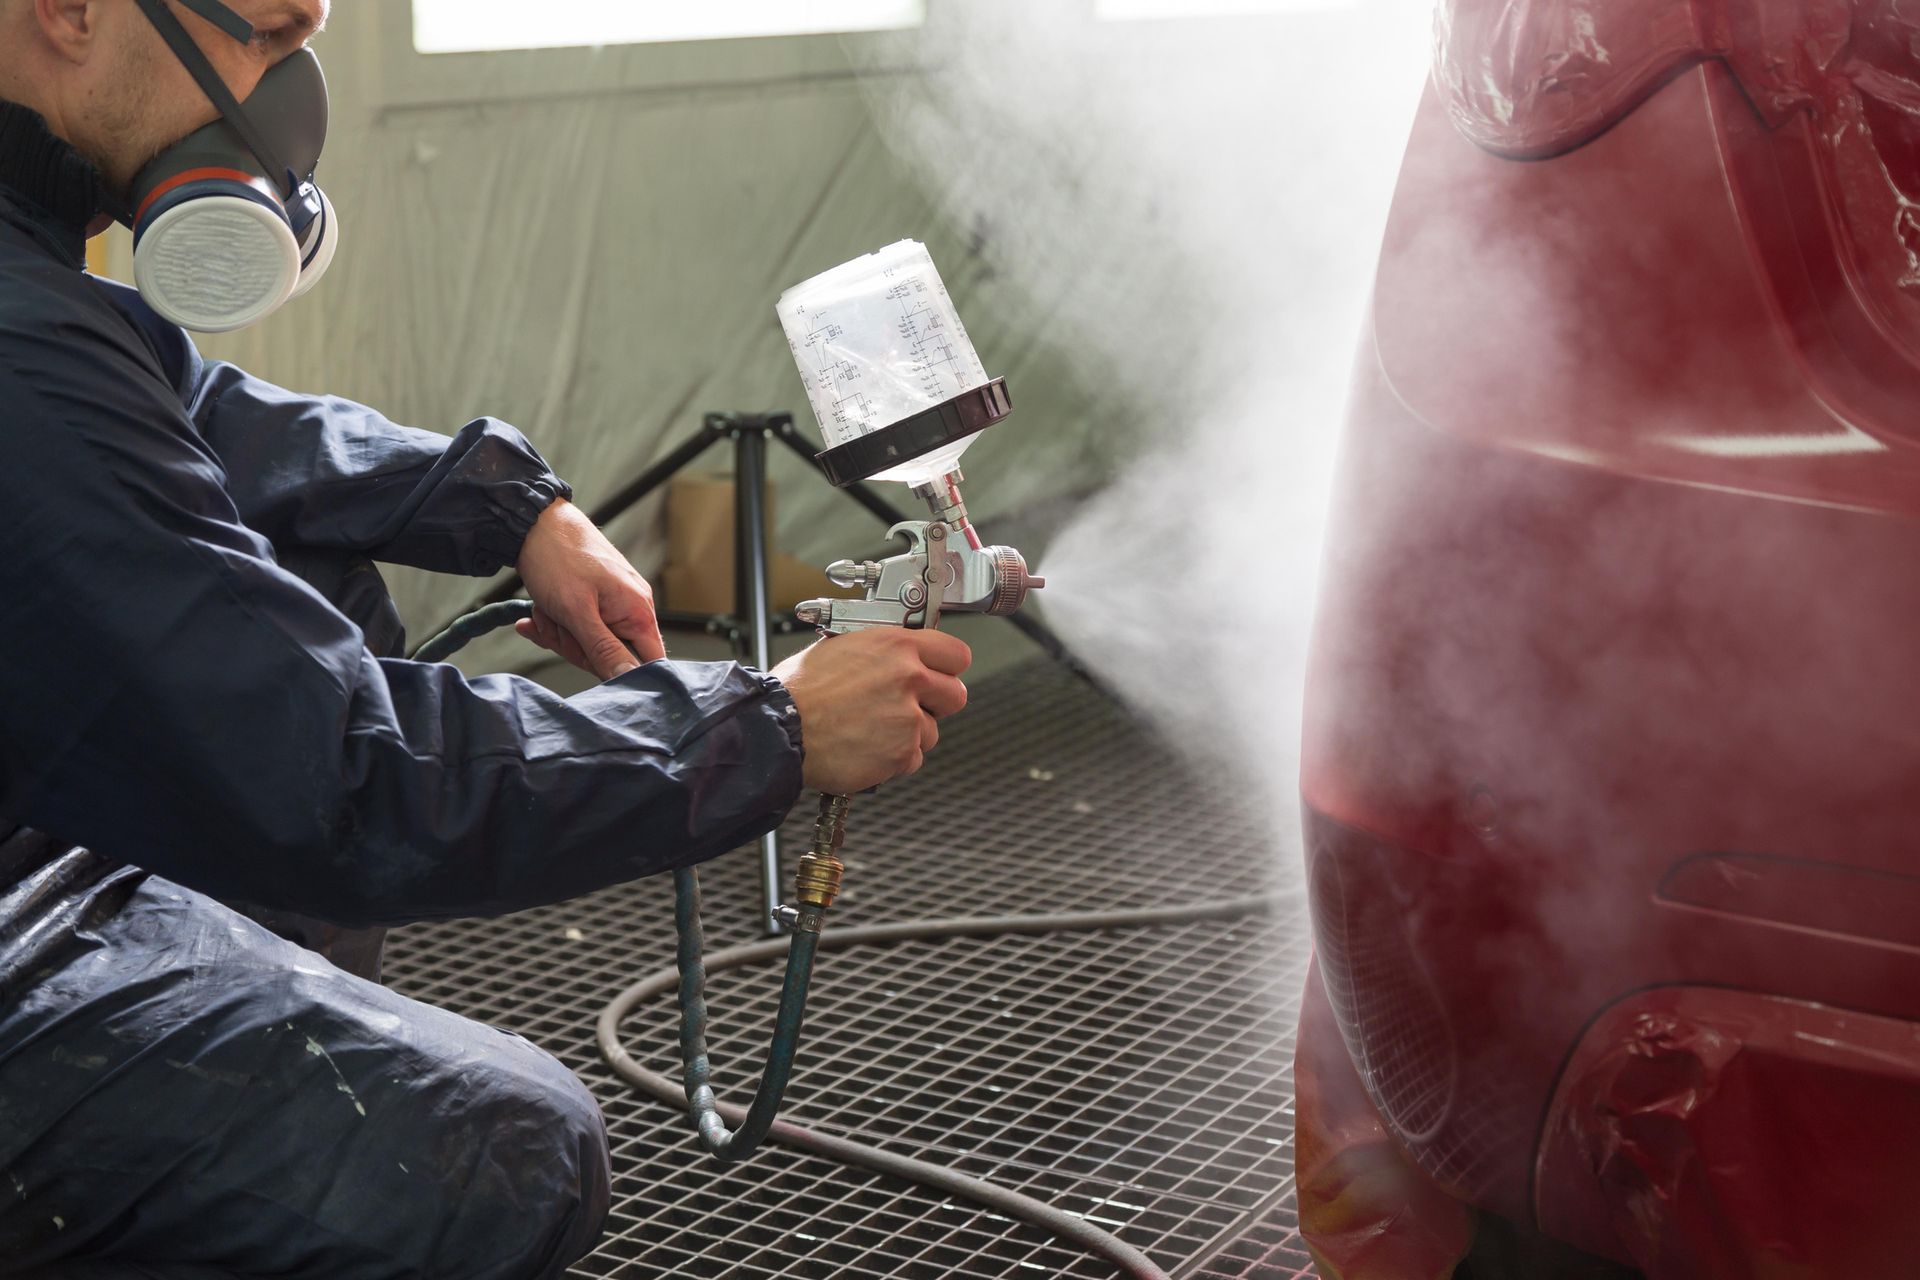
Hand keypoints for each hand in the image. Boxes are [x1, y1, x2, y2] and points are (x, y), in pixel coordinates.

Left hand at [514, 499, 665, 679]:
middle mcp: (632, 607)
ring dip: (560, 631)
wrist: (534, 523)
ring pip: (589, 643)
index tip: (594, 665)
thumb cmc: (558, 558)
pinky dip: (556, 621)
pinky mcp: (595, 599)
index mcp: (639, 612)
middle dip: (575, 646)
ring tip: (547, 608)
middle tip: (557, 624)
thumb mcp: (577, 612)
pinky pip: (579, 626)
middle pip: (612, 656)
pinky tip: (540, 610)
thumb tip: (628, 678)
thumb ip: (604, 650)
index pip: (650, 663)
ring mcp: (613, 603)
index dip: (625, 675)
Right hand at [772, 629, 971, 794]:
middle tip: (909, 708)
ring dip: (910, 735)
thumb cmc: (797, 691)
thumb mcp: (841, 648)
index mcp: (895, 646)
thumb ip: (880, 653)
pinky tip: (866, 748)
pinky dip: (893, 760)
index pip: (956, 654)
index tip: (941, 674)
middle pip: (956, 695)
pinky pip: (912, 759)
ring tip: (872, 731)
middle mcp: (908, 678)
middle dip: (936, 704)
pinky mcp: (901, 752)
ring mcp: (908, 718)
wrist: (779, 729)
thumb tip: (897, 656)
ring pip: (933, 732)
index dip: (948, 667)